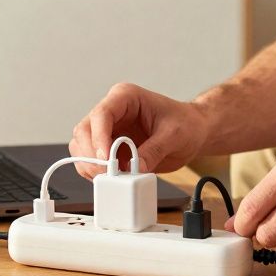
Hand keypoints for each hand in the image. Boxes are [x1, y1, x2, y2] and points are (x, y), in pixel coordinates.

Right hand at [69, 83, 209, 177]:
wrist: (194, 132)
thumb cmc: (186, 124)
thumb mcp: (174, 135)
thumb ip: (153, 150)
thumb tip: (134, 168)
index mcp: (125, 98)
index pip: (101, 114)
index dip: (99, 137)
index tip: (106, 158)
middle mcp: (112, 112)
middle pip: (84, 131)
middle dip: (92, 155)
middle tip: (108, 173)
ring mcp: (108, 130)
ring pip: (81, 146)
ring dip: (91, 164)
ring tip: (111, 177)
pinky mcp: (109, 147)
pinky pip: (90, 160)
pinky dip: (95, 172)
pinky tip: (111, 178)